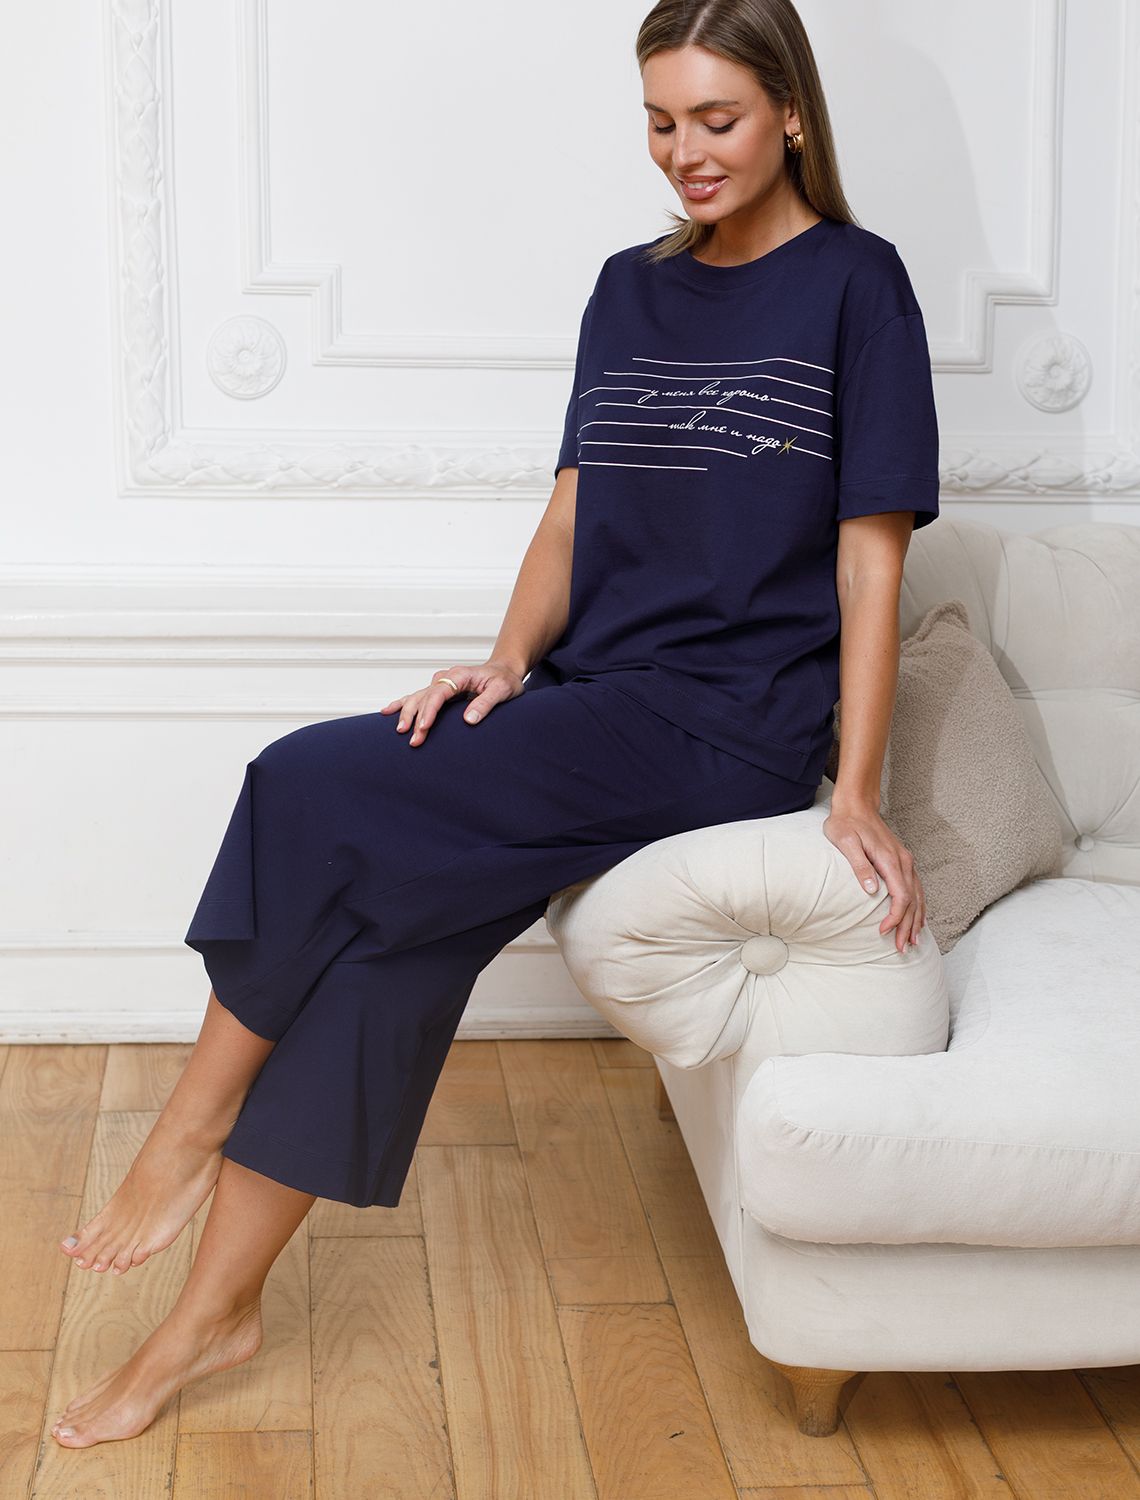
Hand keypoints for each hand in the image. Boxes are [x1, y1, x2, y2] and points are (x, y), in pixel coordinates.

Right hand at [379, 658, 525, 745]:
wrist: (504, 671)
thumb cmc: (505, 680)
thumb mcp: (502, 690)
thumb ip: (486, 703)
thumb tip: (468, 719)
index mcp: (459, 675)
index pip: (439, 693)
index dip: (429, 711)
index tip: (423, 728)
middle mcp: (446, 677)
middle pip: (424, 697)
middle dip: (415, 718)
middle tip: (413, 739)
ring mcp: (440, 682)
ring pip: (417, 697)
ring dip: (406, 714)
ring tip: (399, 731)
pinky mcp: (439, 690)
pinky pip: (417, 696)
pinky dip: (402, 704)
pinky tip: (387, 711)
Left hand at [822, 799, 925, 953]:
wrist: (856, 805)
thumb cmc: (846, 823)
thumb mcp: (846, 842)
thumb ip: (859, 866)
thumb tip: (872, 891)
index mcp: (890, 859)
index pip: (901, 896)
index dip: (895, 917)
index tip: (884, 932)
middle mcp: (903, 861)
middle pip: (912, 900)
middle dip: (908, 926)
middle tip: (902, 948)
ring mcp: (905, 861)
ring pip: (918, 896)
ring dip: (916, 919)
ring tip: (913, 941)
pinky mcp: (902, 861)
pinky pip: (915, 888)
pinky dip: (918, 906)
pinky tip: (916, 919)